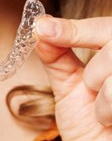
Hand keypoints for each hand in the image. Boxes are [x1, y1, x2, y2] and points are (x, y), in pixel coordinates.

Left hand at [35, 16, 111, 140]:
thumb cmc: (87, 121)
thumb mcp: (68, 84)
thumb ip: (56, 56)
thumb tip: (41, 27)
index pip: (101, 26)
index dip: (72, 28)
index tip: (42, 29)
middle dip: (92, 72)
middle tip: (91, 89)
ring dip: (101, 97)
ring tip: (103, 110)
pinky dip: (109, 112)